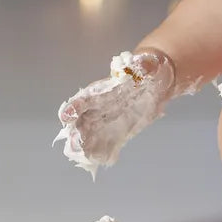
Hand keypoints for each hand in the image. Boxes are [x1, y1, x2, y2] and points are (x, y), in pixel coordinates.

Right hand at [54, 49, 176, 176]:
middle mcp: (97, 109)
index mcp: (101, 90)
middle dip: (75, 135)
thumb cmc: (147, 70)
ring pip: (86, 138)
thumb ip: (144, 65)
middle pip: (79, 124)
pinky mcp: (115, 134)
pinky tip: (106, 159)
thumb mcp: (149, 64)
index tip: (66, 116)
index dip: (73, 107)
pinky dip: (102, 155)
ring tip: (88, 157)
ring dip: (84, 149)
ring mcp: (104, 123)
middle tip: (76, 145)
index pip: (83, 99)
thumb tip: (141, 62)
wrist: (155, 85)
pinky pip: (104, 147)